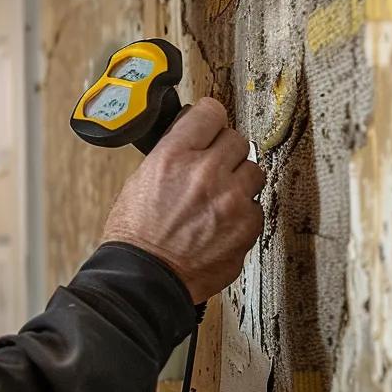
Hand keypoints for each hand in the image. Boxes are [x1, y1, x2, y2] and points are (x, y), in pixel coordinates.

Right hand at [101, 97, 264, 303]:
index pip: (210, 112)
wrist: (144, 278)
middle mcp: (205, 172)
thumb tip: (192, 141)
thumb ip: (171, 156)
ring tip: (219, 200)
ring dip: (239, 182)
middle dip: (225, 153)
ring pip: (253, 171)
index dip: (210, 119)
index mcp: (174, 156)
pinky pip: (256, 207)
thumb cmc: (135, 236)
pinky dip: (243, 214)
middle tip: (212, 170)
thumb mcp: (139, 181)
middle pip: (237, 140)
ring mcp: (231, 199)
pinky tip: (222, 224)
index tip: (210, 126)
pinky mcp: (246, 226)